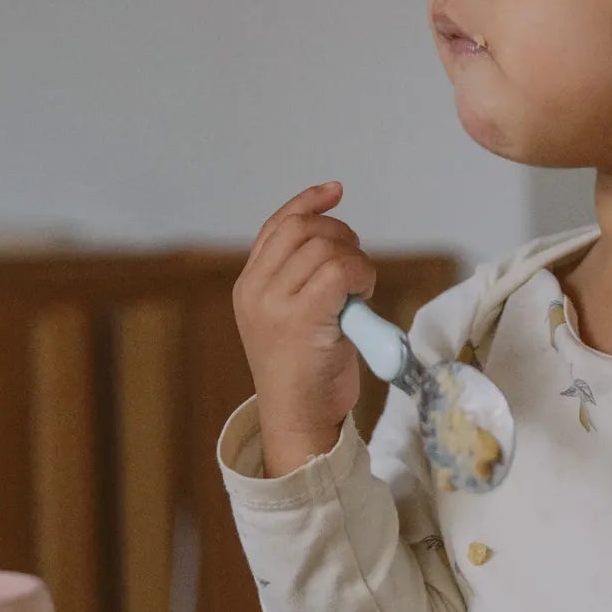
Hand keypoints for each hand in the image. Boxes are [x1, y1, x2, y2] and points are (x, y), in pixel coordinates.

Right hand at [232, 182, 376, 476]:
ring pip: (323, 247)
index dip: (309, 202)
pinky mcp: (301, 317)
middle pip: (302, 229)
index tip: (336, 191)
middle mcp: (254, 290)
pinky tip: (363, 297)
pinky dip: (361, 275)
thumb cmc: (308, 373)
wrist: (300, 421)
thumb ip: (302, 279)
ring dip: (355, 260)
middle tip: (357, 266)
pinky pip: (339, 270)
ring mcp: (274, 303)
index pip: (277, 225)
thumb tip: (336, 239)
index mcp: (249, 286)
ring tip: (358, 292)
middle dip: (340, 235)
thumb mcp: (295, 316)